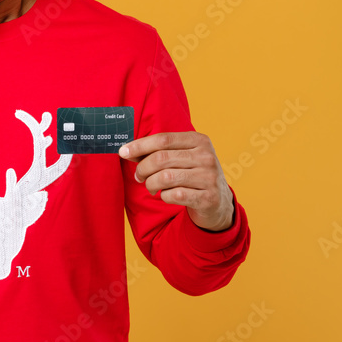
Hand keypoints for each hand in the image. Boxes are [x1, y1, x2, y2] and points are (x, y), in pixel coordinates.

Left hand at [119, 131, 233, 231]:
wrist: (218, 202)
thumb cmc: (192, 175)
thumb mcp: (181, 157)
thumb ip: (158, 152)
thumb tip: (127, 151)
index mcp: (199, 140)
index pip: (163, 139)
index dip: (140, 145)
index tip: (123, 152)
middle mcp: (206, 156)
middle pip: (161, 158)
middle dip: (142, 168)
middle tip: (138, 176)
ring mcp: (209, 177)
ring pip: (165, 177)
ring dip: (151, 183)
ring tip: (150, 186)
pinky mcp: (208, 198)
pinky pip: (174, 195)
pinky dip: (164, 196)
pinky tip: (166, 195)